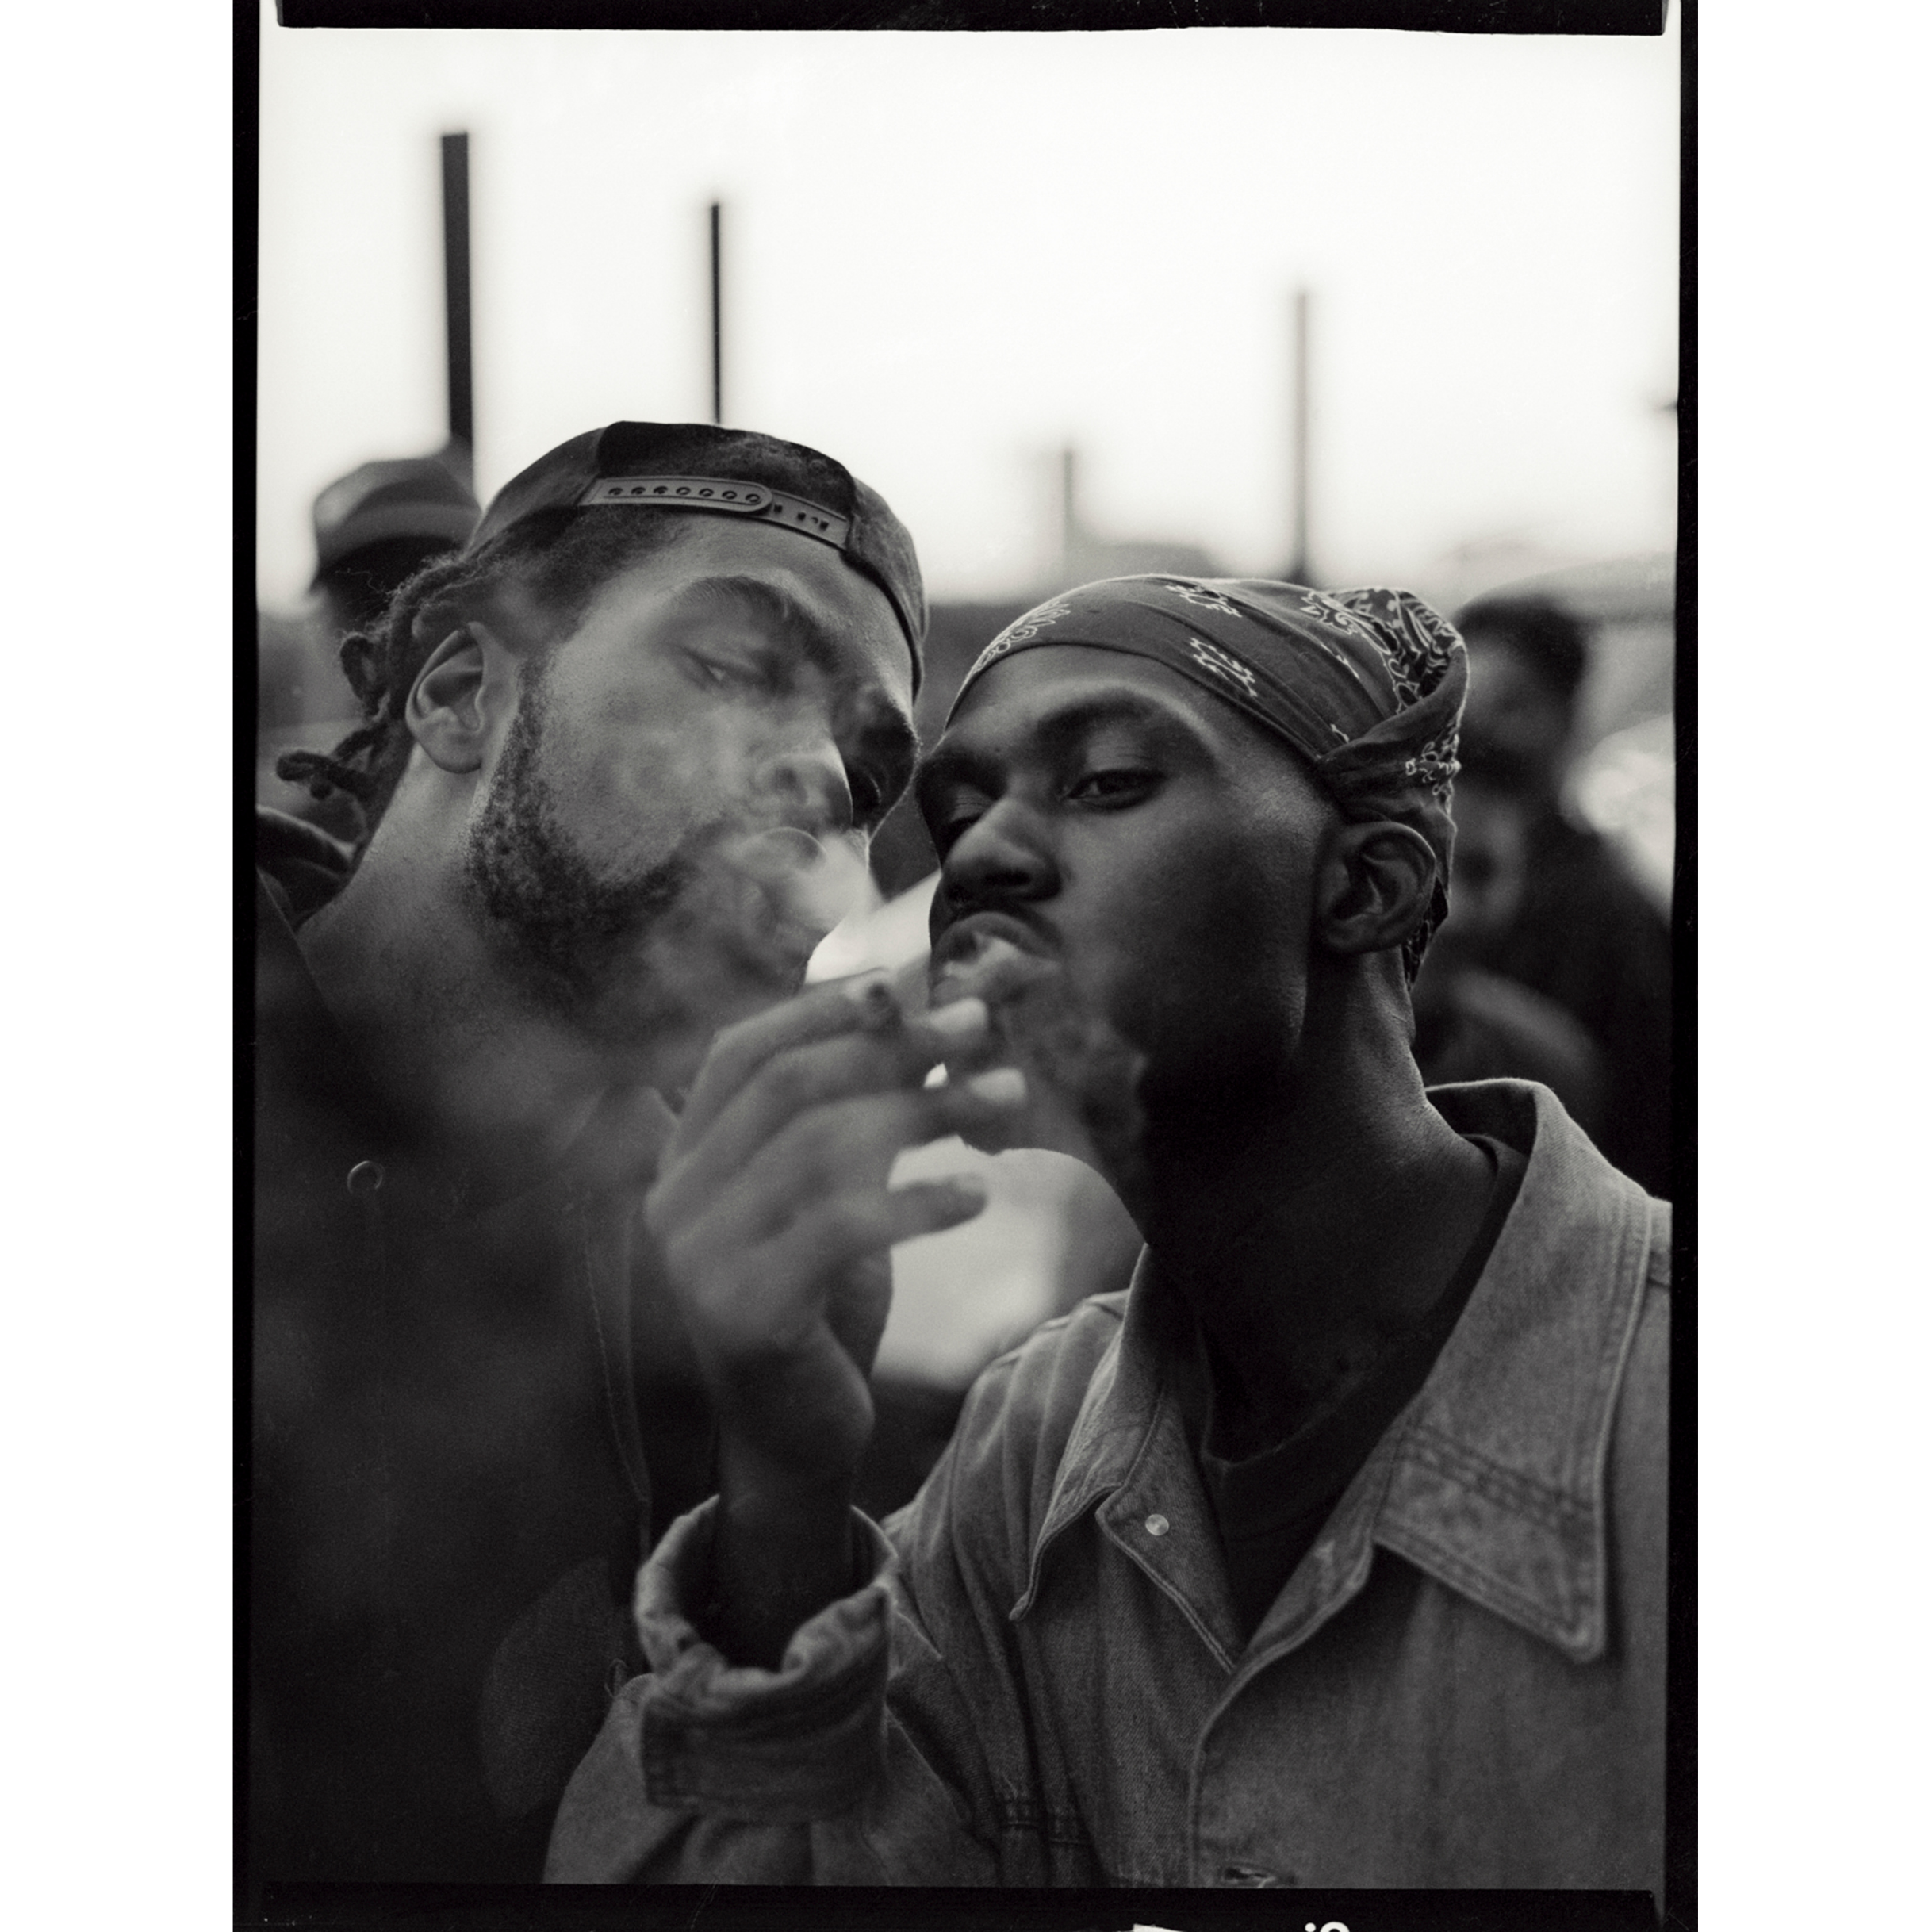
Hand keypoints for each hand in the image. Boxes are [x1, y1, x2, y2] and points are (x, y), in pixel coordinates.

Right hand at [645, 972, 1024, 1661]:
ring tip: (1006, 1100)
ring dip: (924, 1112)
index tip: (902, 987)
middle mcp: (674, 1200)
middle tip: (982, 1032)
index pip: (739, 1053)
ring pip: (819, 1148)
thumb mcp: (835, 1195)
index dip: (818, 1010)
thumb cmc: (822, 1304)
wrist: (796, 1435)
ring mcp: (698, 1258)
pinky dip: (914, 1200)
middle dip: (891, 1049)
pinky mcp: (744, 1311)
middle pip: (789, 1089)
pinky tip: (976, 1192)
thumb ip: (857, 1116)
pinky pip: (838, 1228)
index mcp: (683, 1158)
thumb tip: (930, 1023)